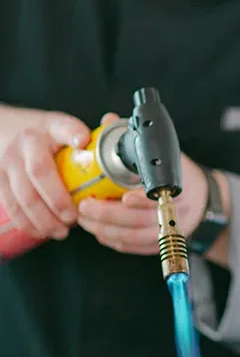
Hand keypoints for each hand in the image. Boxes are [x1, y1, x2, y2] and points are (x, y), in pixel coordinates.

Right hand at [0, 109, 89, 240]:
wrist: (8, 131)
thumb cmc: (47, 137)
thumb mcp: (66, 129)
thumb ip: (91, 137)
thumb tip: (112, 125)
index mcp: (51, 127)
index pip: (63, 127)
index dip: (72, 134)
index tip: (83, 141)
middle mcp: (27, 142)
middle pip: (39, 172)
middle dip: (58, 200)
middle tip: (73, 217)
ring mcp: (9, 161)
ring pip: (24, 195)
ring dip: (44, 219)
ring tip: (62, 231)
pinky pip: (11, 205)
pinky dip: (28, 223)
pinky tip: (43, 232)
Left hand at [77, 116, 208, 254]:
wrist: (204, 201)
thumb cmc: (181, 174)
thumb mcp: (164, 152)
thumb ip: (134, 138)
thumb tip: (109, 120)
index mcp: (180, 188)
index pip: (160, 196)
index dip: (141, 201)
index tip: (123, 197)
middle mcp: (176, 212)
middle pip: (141, 221)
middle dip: (110, 216)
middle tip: (85, 207)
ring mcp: (168, 230)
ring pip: (135, 237)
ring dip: (107, 230)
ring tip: (85, 220)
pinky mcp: (160, 243)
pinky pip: (135, 247)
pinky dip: (115, 241)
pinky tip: (100, 232)